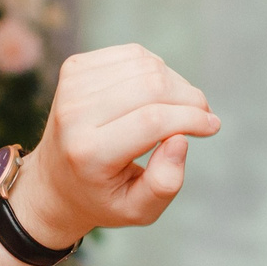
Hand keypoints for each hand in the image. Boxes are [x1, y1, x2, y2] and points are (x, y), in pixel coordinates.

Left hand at [9, 44, 219, 248]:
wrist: (53, 181)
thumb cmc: (104, 198)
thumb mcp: (138, 211)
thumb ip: (164, 184)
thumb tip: (181, 138)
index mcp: (88, 152)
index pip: (151, 121)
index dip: (191, 118)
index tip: (213, 126)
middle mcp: (74, 114)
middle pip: (151, 86)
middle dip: (189, 99)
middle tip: (203, 117)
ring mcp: (72, 85)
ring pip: (146, 65)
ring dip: (176, 84)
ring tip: (181, 109)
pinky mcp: (75, 67)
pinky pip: (133, 55)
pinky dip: (155, 71)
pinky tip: (156, 95)